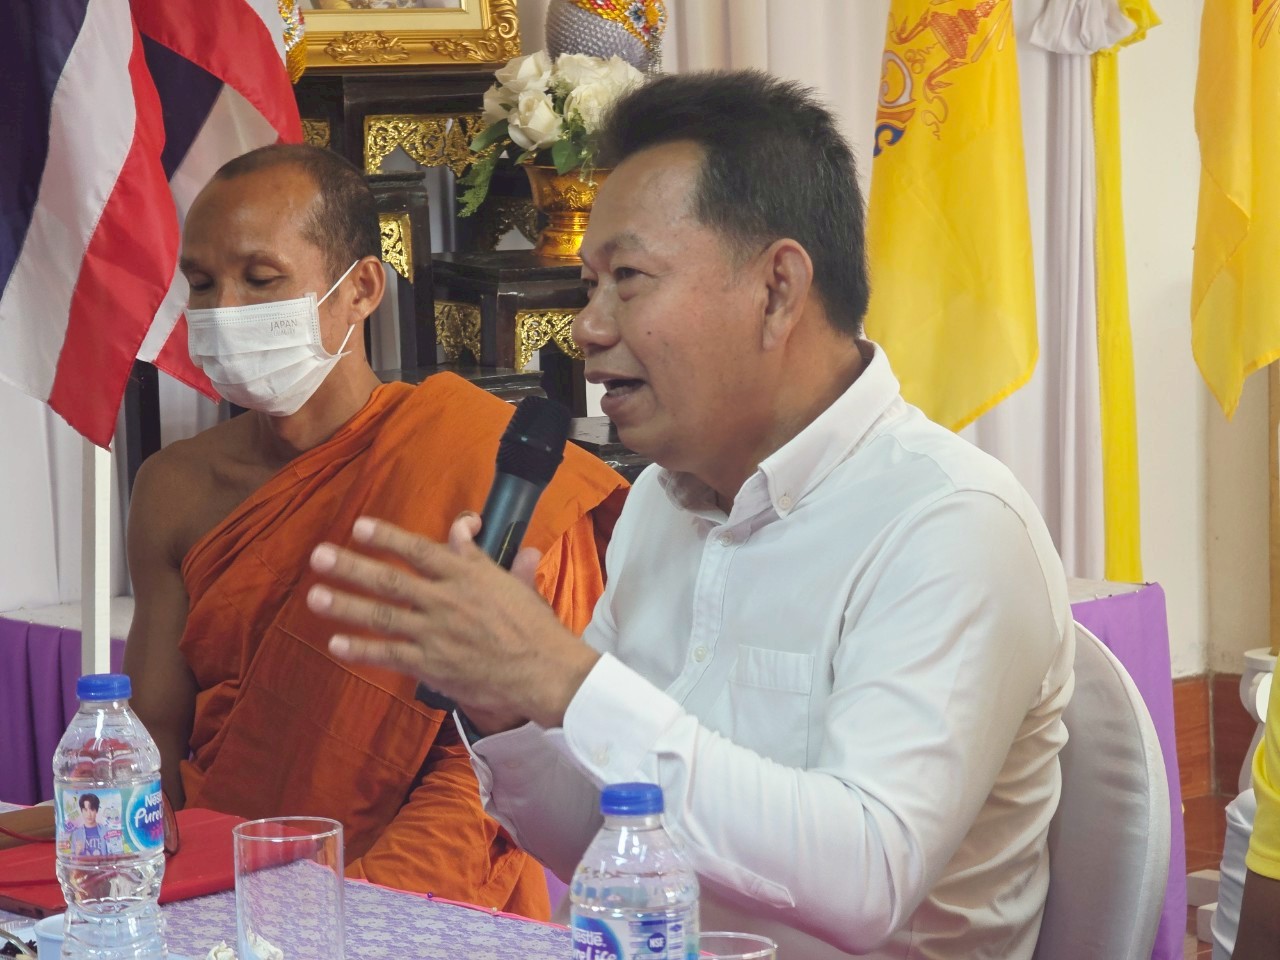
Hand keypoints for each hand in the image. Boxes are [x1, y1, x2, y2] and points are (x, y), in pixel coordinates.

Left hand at [307, 515, 599, 729]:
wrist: (545, 672)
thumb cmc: (533, 627)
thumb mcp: (511, 581)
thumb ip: (478, 555)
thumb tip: (464, 526)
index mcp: (468, 577)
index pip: (420, 551)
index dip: (388, 538)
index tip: (359, 526)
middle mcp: (446, 601)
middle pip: (391, 581)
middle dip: (352, 567)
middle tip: (320, 556)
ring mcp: (436, 634)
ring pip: (383, 616)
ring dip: (346, 605)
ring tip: (315, 596)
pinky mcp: (432, 665)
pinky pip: (390, 655)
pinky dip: (361, 649)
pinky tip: (336, 643)